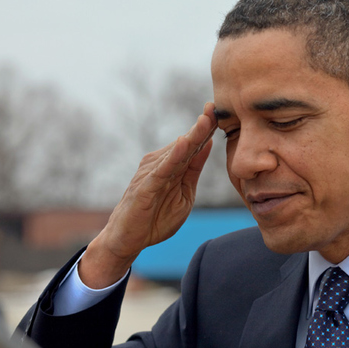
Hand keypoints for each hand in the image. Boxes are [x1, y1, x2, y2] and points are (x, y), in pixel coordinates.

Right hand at [80, 102, 217, 287]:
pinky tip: (184, 144)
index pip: (193, 144)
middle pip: (186, 143)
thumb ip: (193, 168)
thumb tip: (208, 143)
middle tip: (215, 106)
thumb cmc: (155, 218)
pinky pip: (162, 170)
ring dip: (191, 135)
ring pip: (176, 152)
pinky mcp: (144, 187)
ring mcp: (151, 174)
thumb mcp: (185, 192)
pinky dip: (173, 156)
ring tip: (206, 119)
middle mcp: (161, 164)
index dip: (207, 127)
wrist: (128, 241)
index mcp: (174, 166)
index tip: (220, 110)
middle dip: (202, 125)